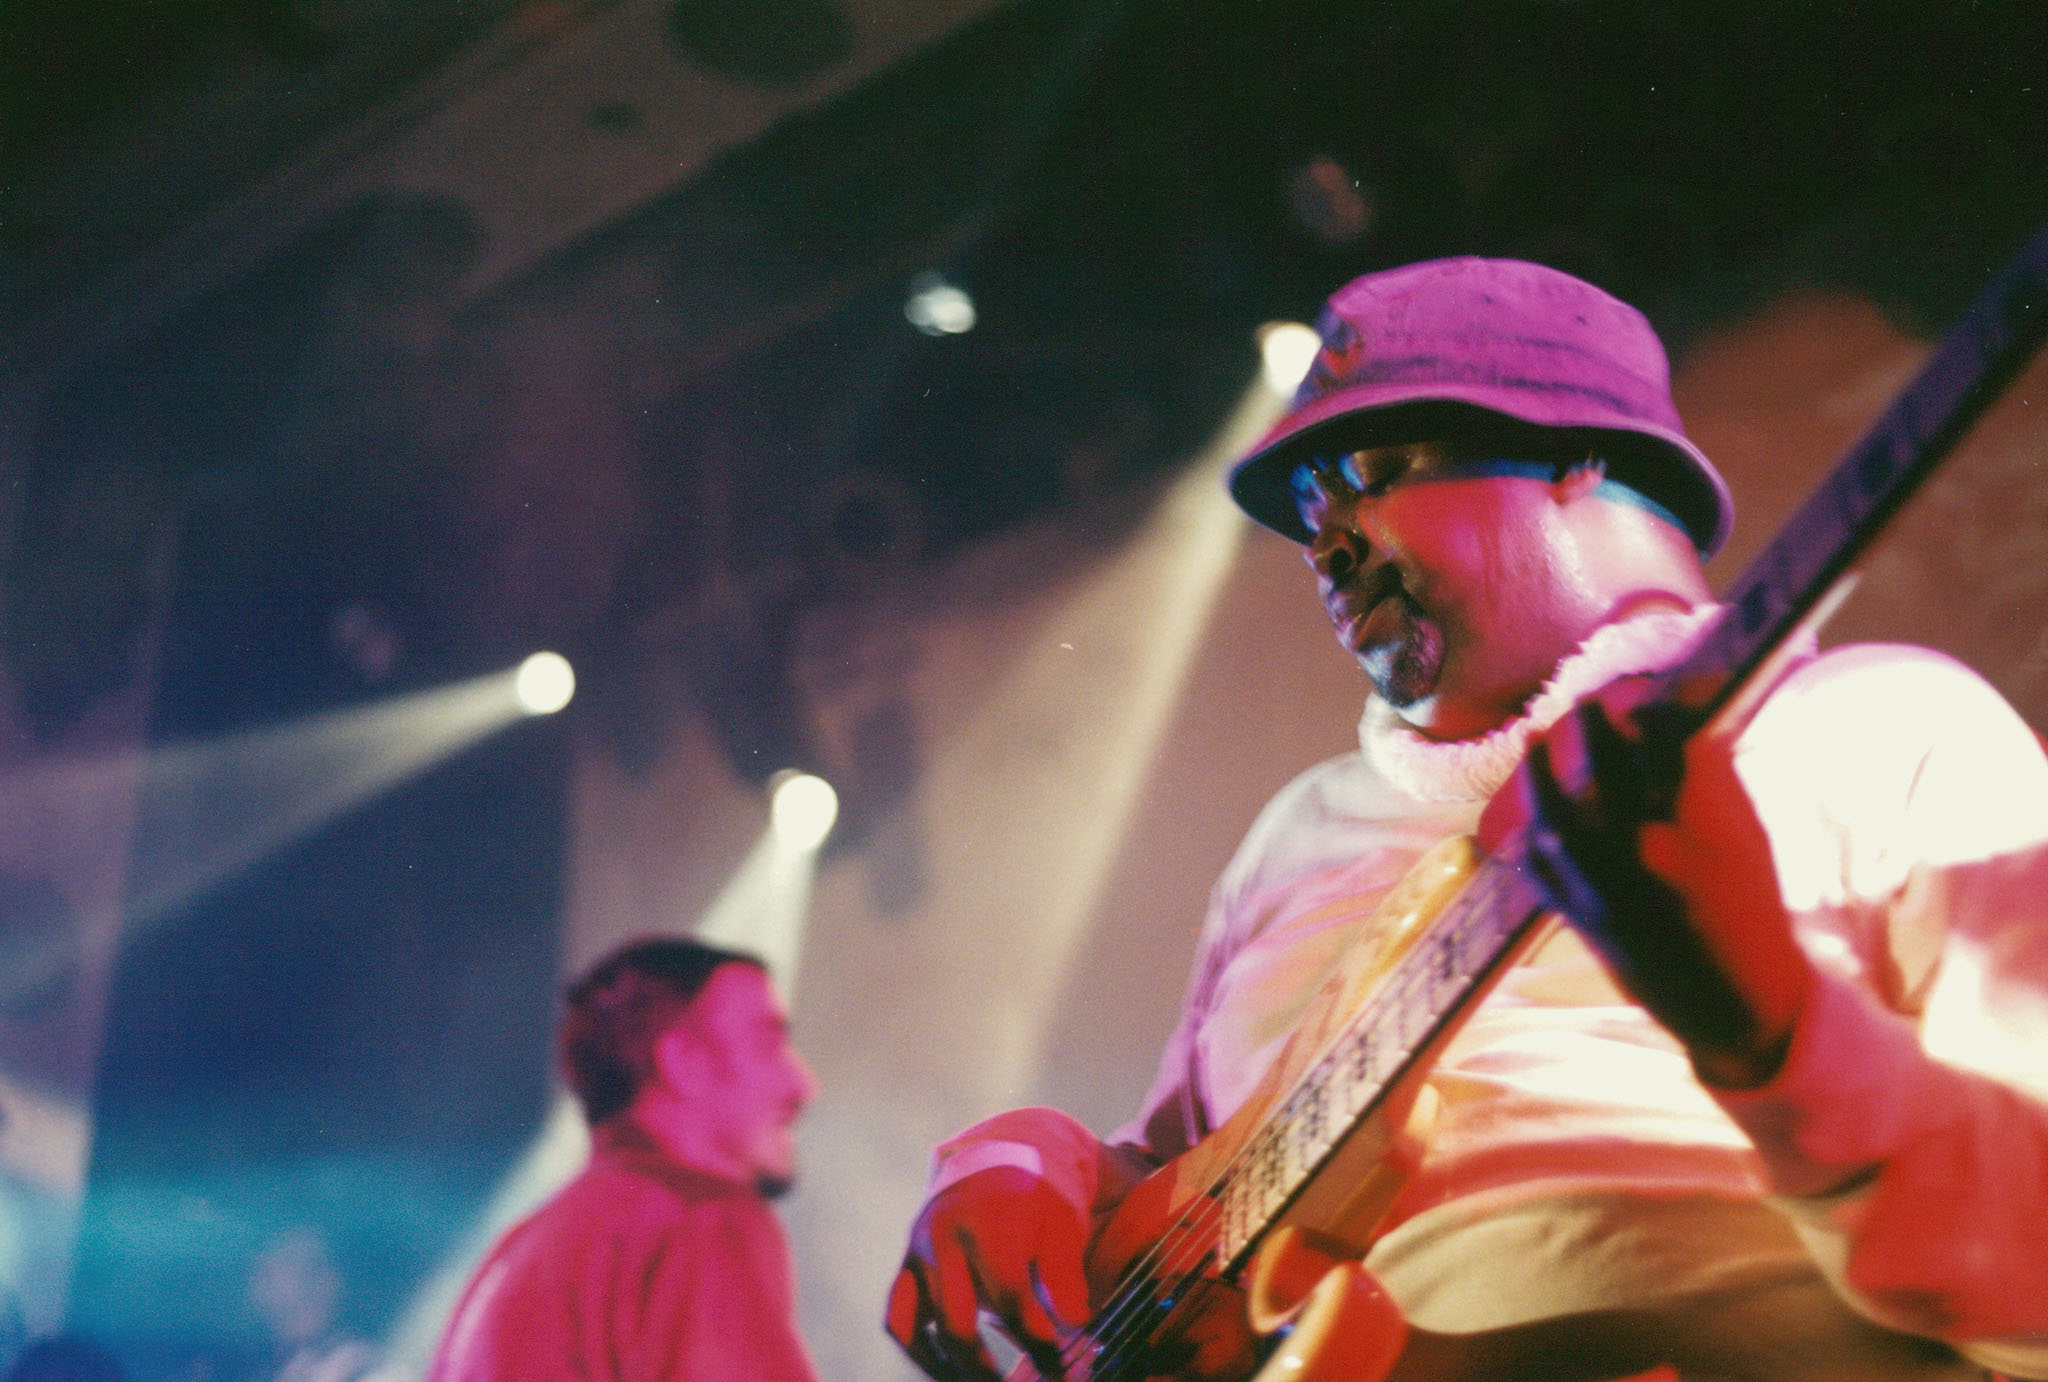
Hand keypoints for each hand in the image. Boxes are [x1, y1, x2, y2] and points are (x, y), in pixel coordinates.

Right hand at [886, 1166, 1091, 1379]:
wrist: (993, 1156)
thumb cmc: (1036, 1192)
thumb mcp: (1062, 1220)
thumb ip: (1064, 1272)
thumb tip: (1072, 1323)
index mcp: (986, 1223)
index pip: (1010, 1297)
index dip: (1035, 1341)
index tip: (1055, 1370)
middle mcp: (941, 1240)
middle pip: (956, 1323)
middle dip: (985, 1370)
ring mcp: (917, 1254)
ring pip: (916, 1329)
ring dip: (948, 1368)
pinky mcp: (906, 1267)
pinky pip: (898, 1320)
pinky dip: (920, 1352)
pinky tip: (950, 1370)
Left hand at [1485, 678, 1816, 1089]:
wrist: (1738, 1000)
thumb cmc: (1749, 910)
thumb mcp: (1746, 837)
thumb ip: (1708, 778)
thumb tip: (1675, 719)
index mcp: (1703, 825)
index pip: (1664, 741)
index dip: (1648, 709)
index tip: (1640, 699)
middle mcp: (1651, 851)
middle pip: (1604, 770)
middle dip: (1590, 729)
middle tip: (1585, 705)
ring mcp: (1611, 888)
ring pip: (1558, 816)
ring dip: (1540, 775)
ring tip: (1534, 742)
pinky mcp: (1585, 921)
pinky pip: (1541, 869)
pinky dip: (1531, 837)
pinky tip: (1530, 814)